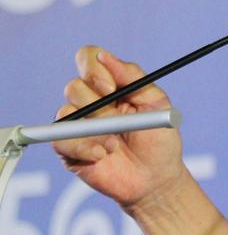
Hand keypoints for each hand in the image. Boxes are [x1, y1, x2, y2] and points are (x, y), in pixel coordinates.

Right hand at [54, 47, 186, 210]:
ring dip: (94, 129)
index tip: (111, 89)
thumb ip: (133, 76)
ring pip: (65, 112)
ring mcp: (77, 125)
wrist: (156, 178)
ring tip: (115, 145)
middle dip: (96, 104)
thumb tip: (105, 56)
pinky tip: (102, 156)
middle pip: (74, 87)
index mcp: (110, 85)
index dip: (94, 70)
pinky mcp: (68, 149)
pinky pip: (60, 139)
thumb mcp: (156, 103)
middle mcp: (90, 102)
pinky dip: (82, 147)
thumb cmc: (159, 139)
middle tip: (116, 120)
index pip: (87, 59)